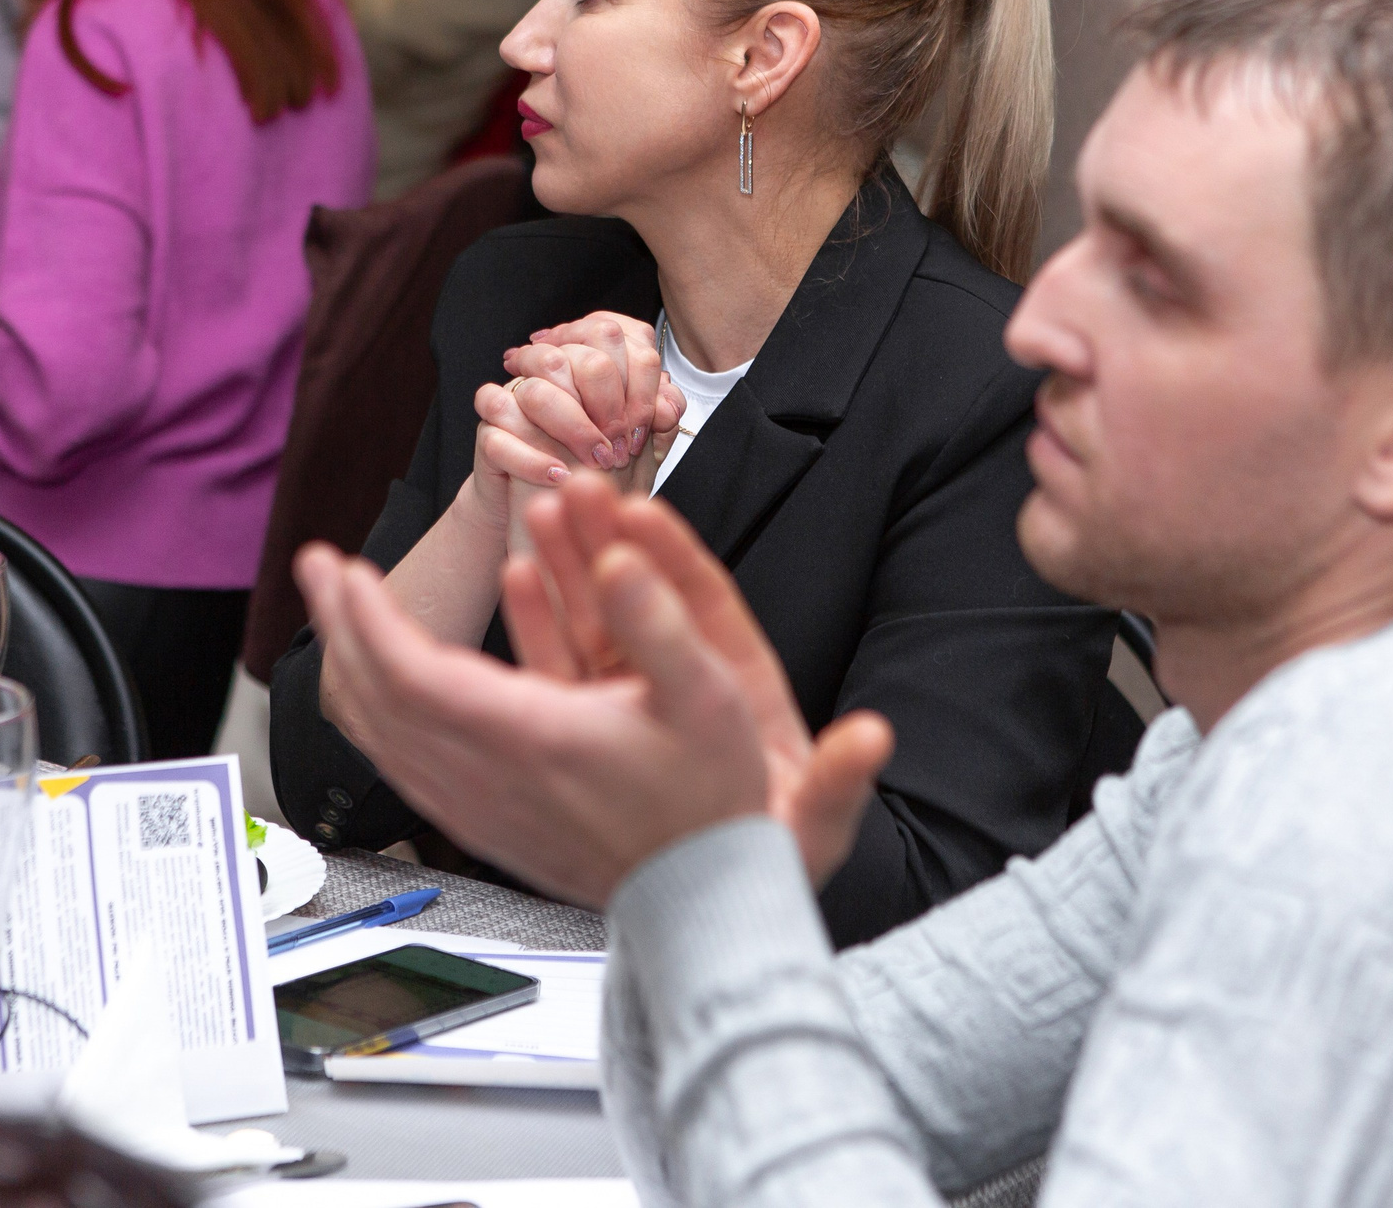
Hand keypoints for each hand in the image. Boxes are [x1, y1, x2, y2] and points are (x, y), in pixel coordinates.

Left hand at [294, 526, 767, 908]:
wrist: (704, 895)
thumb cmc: (708, 800)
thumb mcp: (709, 696)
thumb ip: (658, 621)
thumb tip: (618, 560)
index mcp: (533, 739)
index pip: (414, 674)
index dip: (369, 617)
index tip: (346, 568)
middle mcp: (490, 778)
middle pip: (379, 700)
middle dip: (342, 627)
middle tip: (320, 570)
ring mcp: (478, 807)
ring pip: (383, 736)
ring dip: (352, 668)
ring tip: (339, 618)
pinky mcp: (482, 824)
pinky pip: (404, 767)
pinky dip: (376, 717)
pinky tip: (377, 688)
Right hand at [504, 312, 685, 495]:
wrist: (545, 499)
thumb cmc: (595, 465)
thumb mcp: (638, 442)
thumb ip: (657, 419)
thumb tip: (667, 408)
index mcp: (588, 356)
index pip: (617, 340)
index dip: (638, 385)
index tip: (644, 426)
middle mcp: (549, 365)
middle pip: (578, 358)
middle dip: (608, 405)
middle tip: (621, 445)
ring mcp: (515, 390)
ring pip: (537, 388)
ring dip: (573, 428)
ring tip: (597, 462)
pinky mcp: (488, 422)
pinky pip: (502, 425)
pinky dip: (531, 455)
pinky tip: (558, 475)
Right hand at [509, 480, 891, 887]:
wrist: (734, 905)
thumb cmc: (778, 853)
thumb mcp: (813, 813)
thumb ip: (839, 777)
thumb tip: (873, 740)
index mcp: (743, 692)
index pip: (709, 609)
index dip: (676, 559)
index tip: (645, 515)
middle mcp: (685, 687)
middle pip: (645, 599)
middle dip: (612, 541)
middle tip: (585, 487)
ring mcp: (636, 702)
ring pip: (597, 621)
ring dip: (570, 565)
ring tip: (546, 511)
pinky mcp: (594, 728)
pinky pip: (561, 667)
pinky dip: (539, 621)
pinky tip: (520, 578)